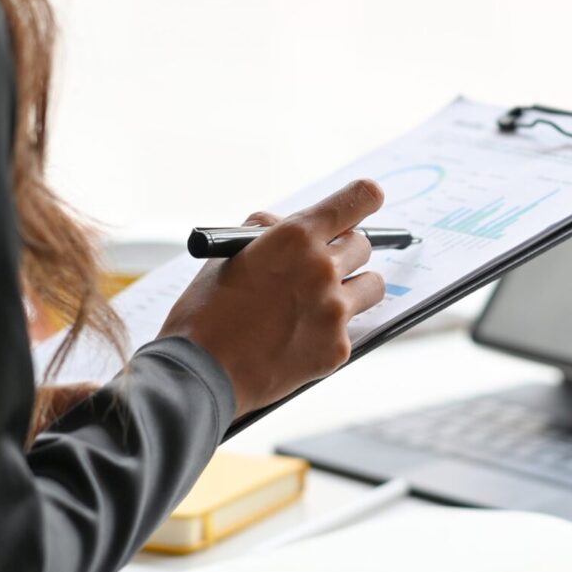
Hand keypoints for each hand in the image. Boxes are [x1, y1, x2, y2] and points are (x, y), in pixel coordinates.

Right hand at [159, 179, 387, 415]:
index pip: (356, 201)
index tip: (369, 199)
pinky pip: (350, 329)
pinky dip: (330, 331)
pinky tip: (298, 338)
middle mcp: (322, 269)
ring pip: (372, 286)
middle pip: (363, 246)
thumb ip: (268, 231)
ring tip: (321, 301)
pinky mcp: (337, 349)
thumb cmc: (206, 311)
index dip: (364, 198)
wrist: (199, 373)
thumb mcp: (229, 253)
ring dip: (352, 288)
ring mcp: (334, 312)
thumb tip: (288, 225)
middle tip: (323, 265)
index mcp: (295, 237)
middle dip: (344, 251)